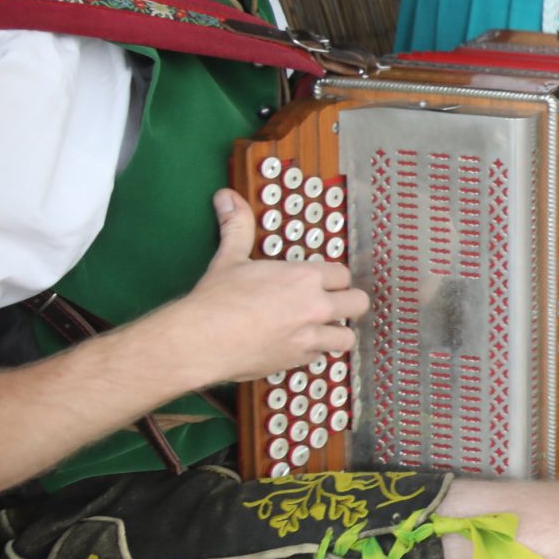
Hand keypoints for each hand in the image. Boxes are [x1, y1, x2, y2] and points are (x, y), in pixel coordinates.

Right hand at [170, 190, 368, 384]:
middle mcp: (315, 307)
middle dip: (348, 303)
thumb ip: (237, 226)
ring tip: (321, 329)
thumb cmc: (216, 299)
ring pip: (346, 338)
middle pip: (358, 303)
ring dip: (336, 333)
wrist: (200, 339)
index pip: (343, 274)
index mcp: (303, 278)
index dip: (334, 278)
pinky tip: (296, 346)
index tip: (324, 281)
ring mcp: (309, 337)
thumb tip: (227, 197)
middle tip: (332, 304)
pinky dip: (311, 353)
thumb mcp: (230, 257)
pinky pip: (319, 358)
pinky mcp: (297, 361)